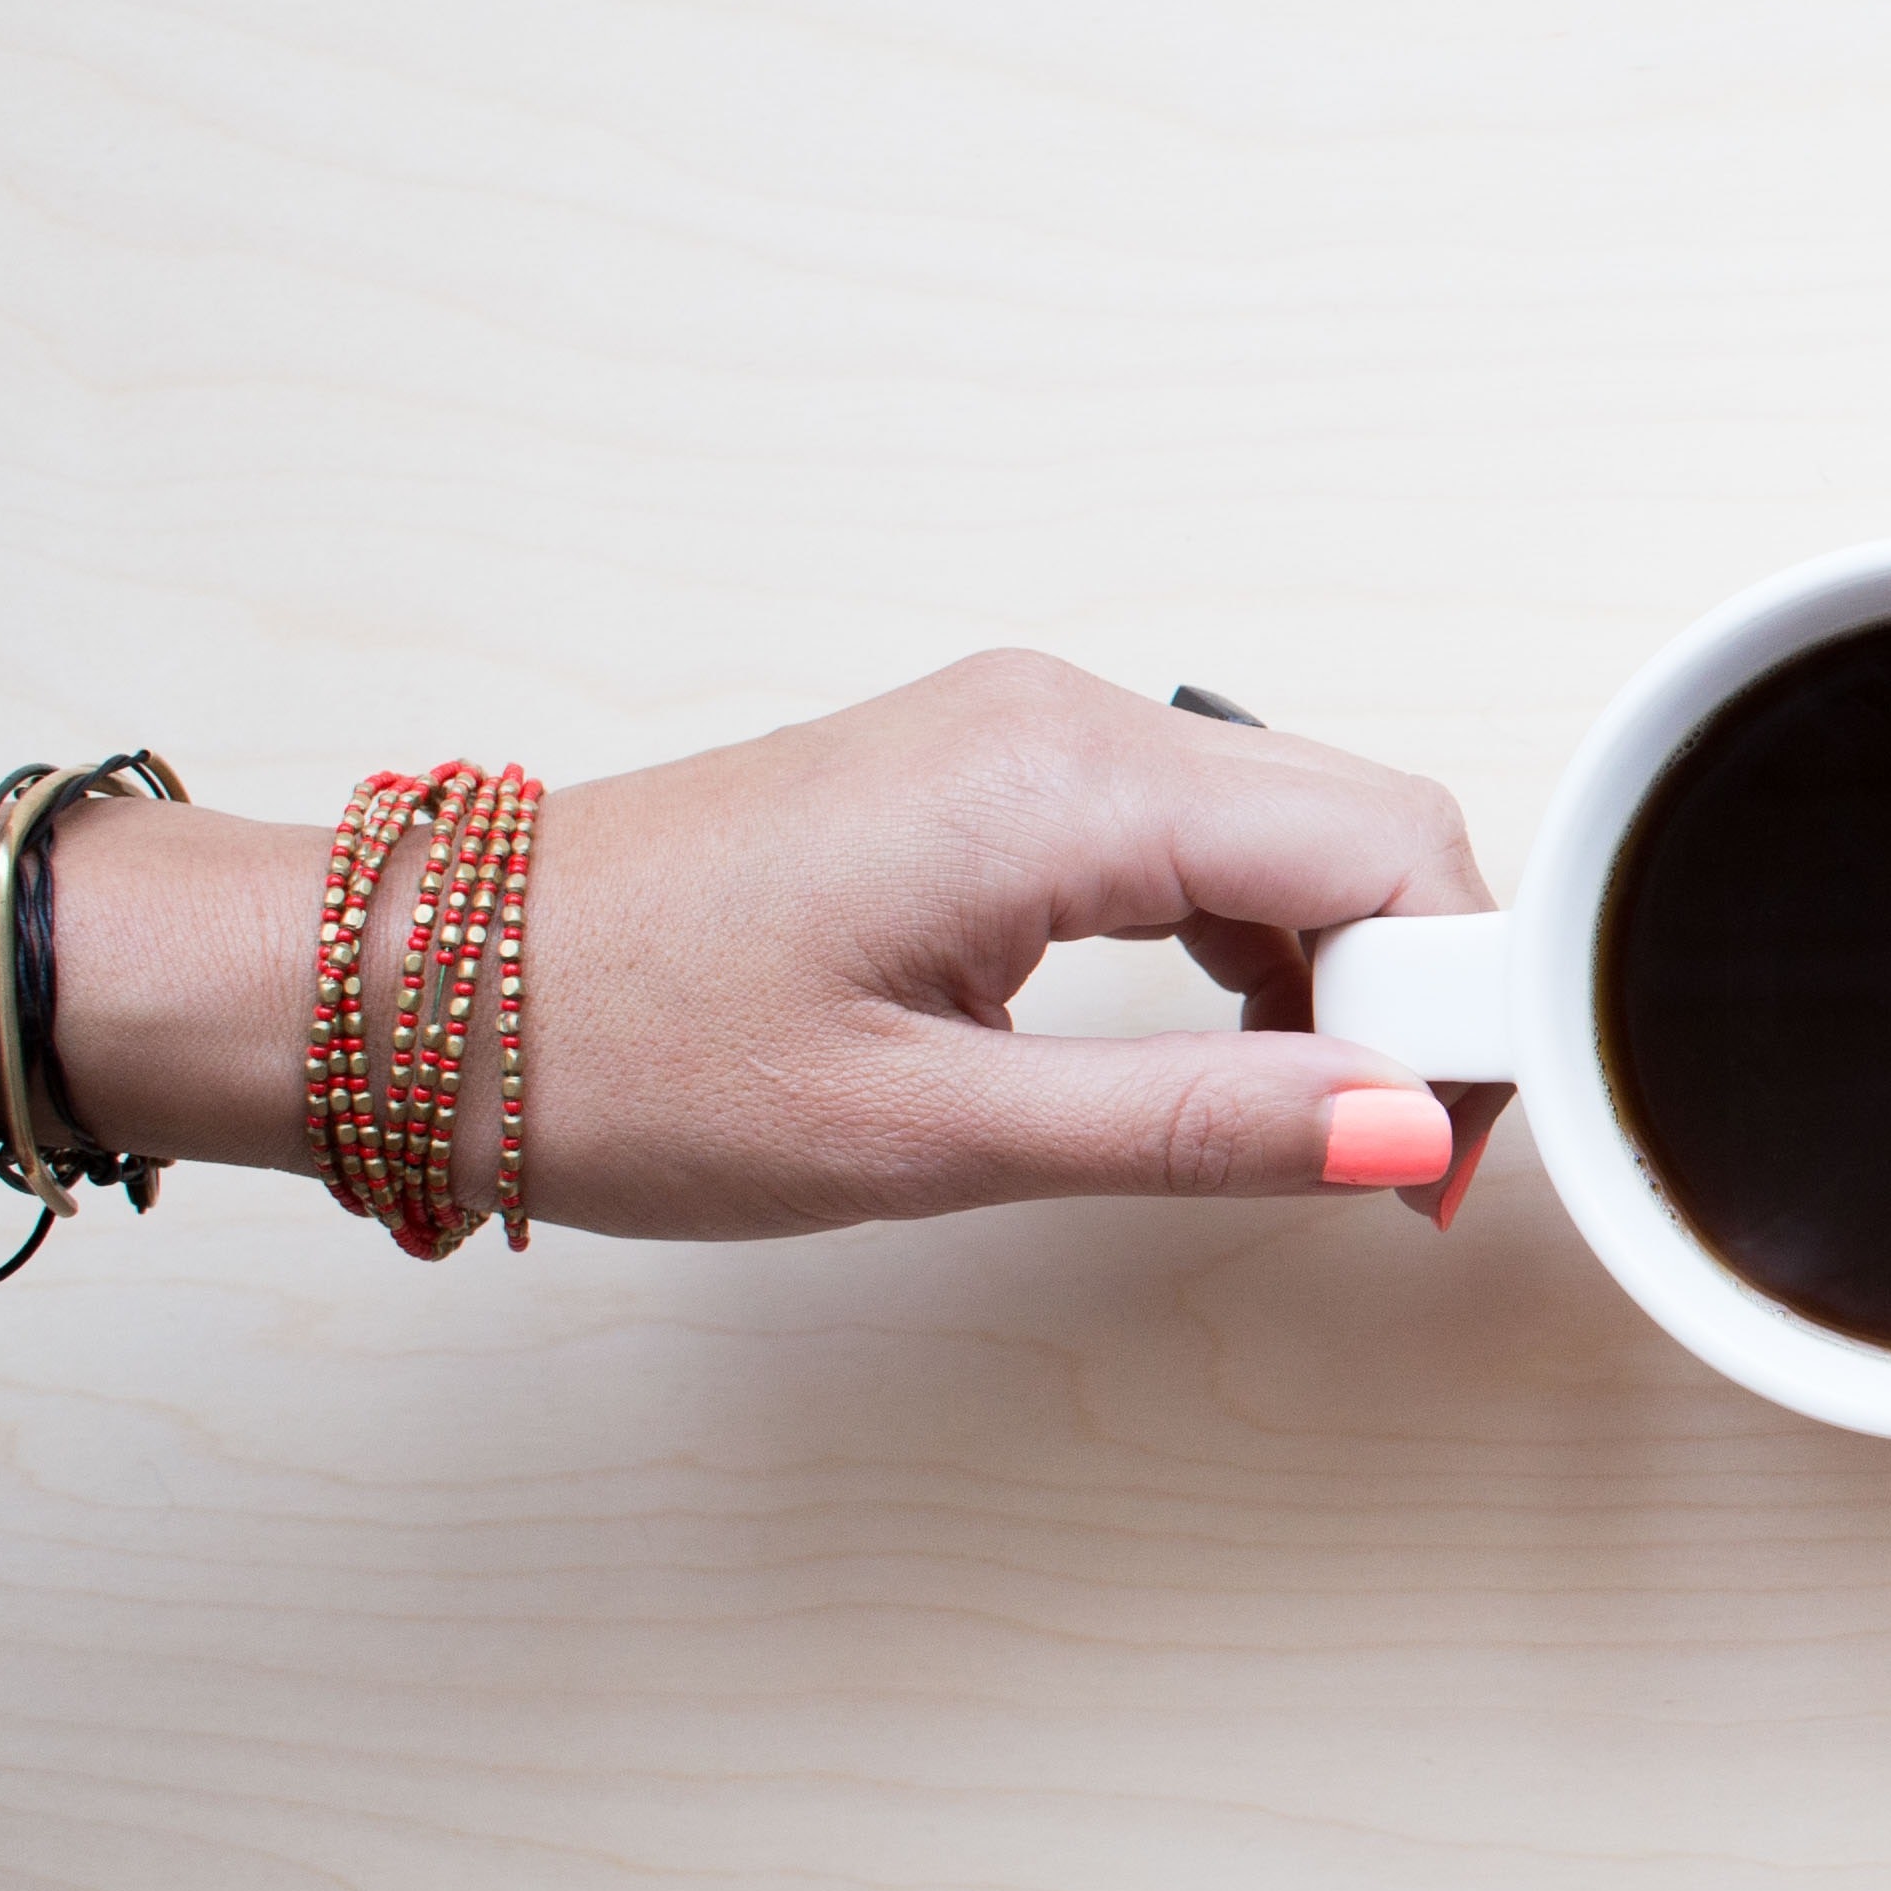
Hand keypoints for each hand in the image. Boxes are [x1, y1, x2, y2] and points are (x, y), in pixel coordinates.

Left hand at [509, 649, 1507, 1237]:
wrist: (420, 988)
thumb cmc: (625, 1050)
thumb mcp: (931, 1131)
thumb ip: (1194, 1124)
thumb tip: (1402, 1134)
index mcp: (1063, 781)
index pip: (1387, 846)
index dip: (1470, 1002)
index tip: (1455, 1154)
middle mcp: (1064, 721)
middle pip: (1364, 825)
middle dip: (1430, 993)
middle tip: (1408, 1169)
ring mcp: (1028, 737)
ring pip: (1295, 834)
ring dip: (1350, 980)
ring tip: (1326, 1134)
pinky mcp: (994, 779)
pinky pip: (1201, 840)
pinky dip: (1261, 950)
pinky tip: (1242, 1061)